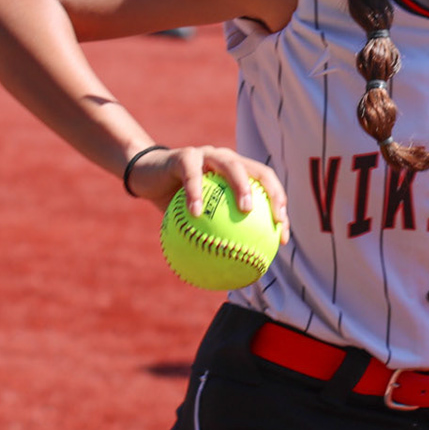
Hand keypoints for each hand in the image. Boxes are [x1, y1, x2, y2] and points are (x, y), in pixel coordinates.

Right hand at [125, 144, 290, 240]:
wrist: (145, 176)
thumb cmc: (174, 203)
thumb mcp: (194, 223)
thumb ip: (214, 239)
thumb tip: (231, 275)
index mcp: (236, 174)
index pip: (267, 186)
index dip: (280, 208)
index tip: (283, 237)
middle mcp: (226, 160)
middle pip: (259, 171)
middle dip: (273, 193)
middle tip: (276, 220)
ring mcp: (206, 155)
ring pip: (231, 164)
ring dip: (242, 185)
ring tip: (246, 209)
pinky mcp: (183, 155)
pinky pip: (192, 173)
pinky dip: (195, 192)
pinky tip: (196, 212)